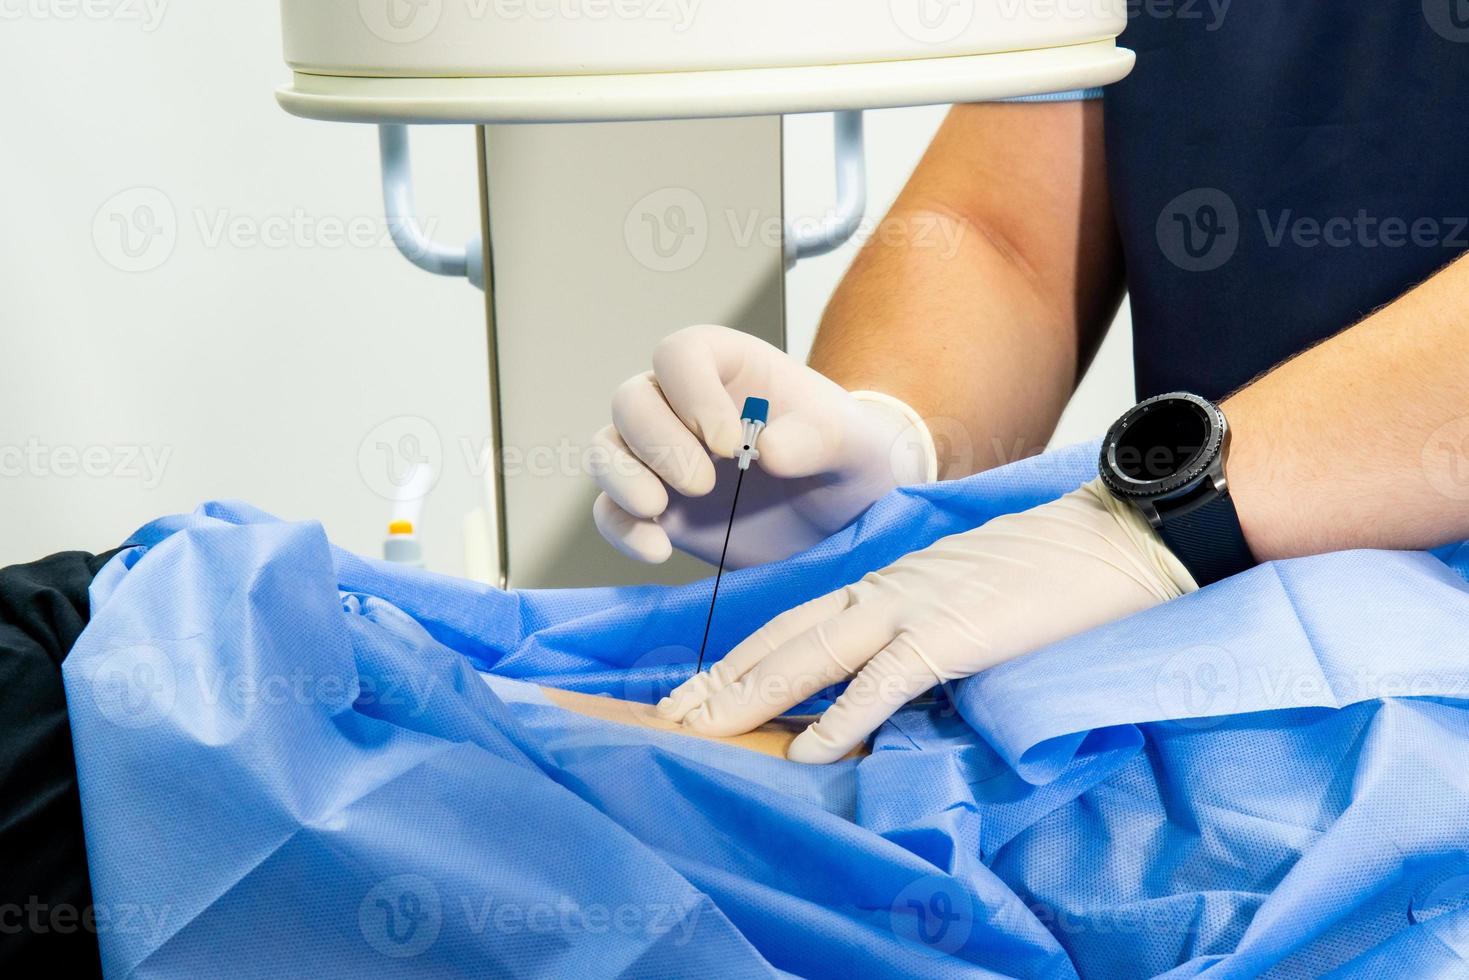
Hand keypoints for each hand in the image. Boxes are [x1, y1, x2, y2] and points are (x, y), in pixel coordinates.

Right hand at [591, 325, 936, 567]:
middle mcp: (683, 405)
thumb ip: (819, 438)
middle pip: (630, 400)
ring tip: (660, 508)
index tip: (730, 441)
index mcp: (728, 367)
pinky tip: (658, 549)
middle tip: (704, 482)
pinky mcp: (656, 510)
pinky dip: (621, 529)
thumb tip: (766, 449)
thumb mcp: (855, 444)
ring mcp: (662, 458)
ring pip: (607, 450)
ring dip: (623, 478)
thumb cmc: (852, 460)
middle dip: (658, 442)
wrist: (847, 516)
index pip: (679, 354)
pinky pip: (610, 511)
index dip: (691, 393)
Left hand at [655, 479, 1198, 762]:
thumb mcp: (963, 597)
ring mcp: (914, 609)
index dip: (737, 662)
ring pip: (811, 656)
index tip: (694, 693)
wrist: (1111, 535)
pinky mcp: (954, 633)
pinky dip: (844, 716)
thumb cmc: (1046, 572)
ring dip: (749, 696)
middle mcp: (883, 592)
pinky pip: (887, 681)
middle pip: (781, 640)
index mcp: (885, 585)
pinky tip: (809, 750)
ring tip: (698, 730)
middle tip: (663, 718)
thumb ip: (919, 630)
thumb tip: (888, 680)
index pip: (791, 626)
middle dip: (718, 683)